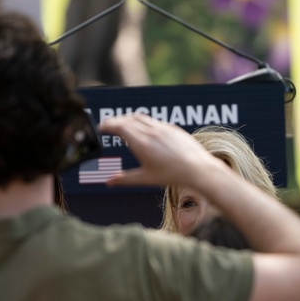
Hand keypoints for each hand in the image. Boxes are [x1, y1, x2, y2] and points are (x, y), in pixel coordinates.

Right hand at [98, 114, 225, 188]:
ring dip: (128, 119)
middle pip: (127, 120)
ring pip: (141, 118)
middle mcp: (151, 132)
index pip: (119, 127)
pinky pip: (153, 121)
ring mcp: (162, 128)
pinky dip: (143, 122)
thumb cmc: (173, 175)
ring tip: (123, 124)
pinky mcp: (173, 128)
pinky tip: (144, 129)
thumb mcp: (146, 179)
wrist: (198, 168)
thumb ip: (125, 179)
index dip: (108, 125)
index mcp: (141, 143)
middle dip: (115, 121)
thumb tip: (109, 182)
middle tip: (108, 125)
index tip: (101, 127)